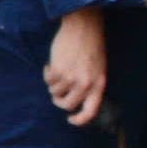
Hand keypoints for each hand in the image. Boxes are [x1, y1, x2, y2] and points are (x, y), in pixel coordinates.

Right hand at [45, 6, 109, 126]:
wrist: (83, 27)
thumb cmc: (91, 46)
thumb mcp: (99, 67)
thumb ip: (91, 84)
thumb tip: (77, 100)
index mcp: (99, 84)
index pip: (90, 111)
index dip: (80, 120)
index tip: (71, 119)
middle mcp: (85, 84)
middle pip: (67, 105)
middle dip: (60, 101)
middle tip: (57, 94)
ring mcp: (71, 78)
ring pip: (55, 92)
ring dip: (54, 84)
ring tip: (58, 71)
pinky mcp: (58, 71)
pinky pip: (48, 80)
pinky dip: (47, 74)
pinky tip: (52, 64)